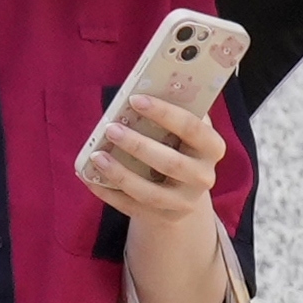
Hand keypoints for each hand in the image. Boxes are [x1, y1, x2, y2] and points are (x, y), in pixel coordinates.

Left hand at [80, 95, 223, 230]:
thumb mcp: (184, 129)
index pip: (193, 128)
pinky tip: (90, 177)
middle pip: (171, 163)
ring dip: (120, 173)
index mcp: (212, 148)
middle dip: (138, 145)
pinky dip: (108, 192)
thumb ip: (174, 109)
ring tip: (98, 155)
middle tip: (111, 128)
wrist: (185, 190)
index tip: (136, 99)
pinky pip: (131, 208)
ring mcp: (183, 202)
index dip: (165, 113)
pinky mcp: (162, 218)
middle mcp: (203, 177)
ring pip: (149, 192)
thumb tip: (142, 84)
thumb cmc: (179, 145)